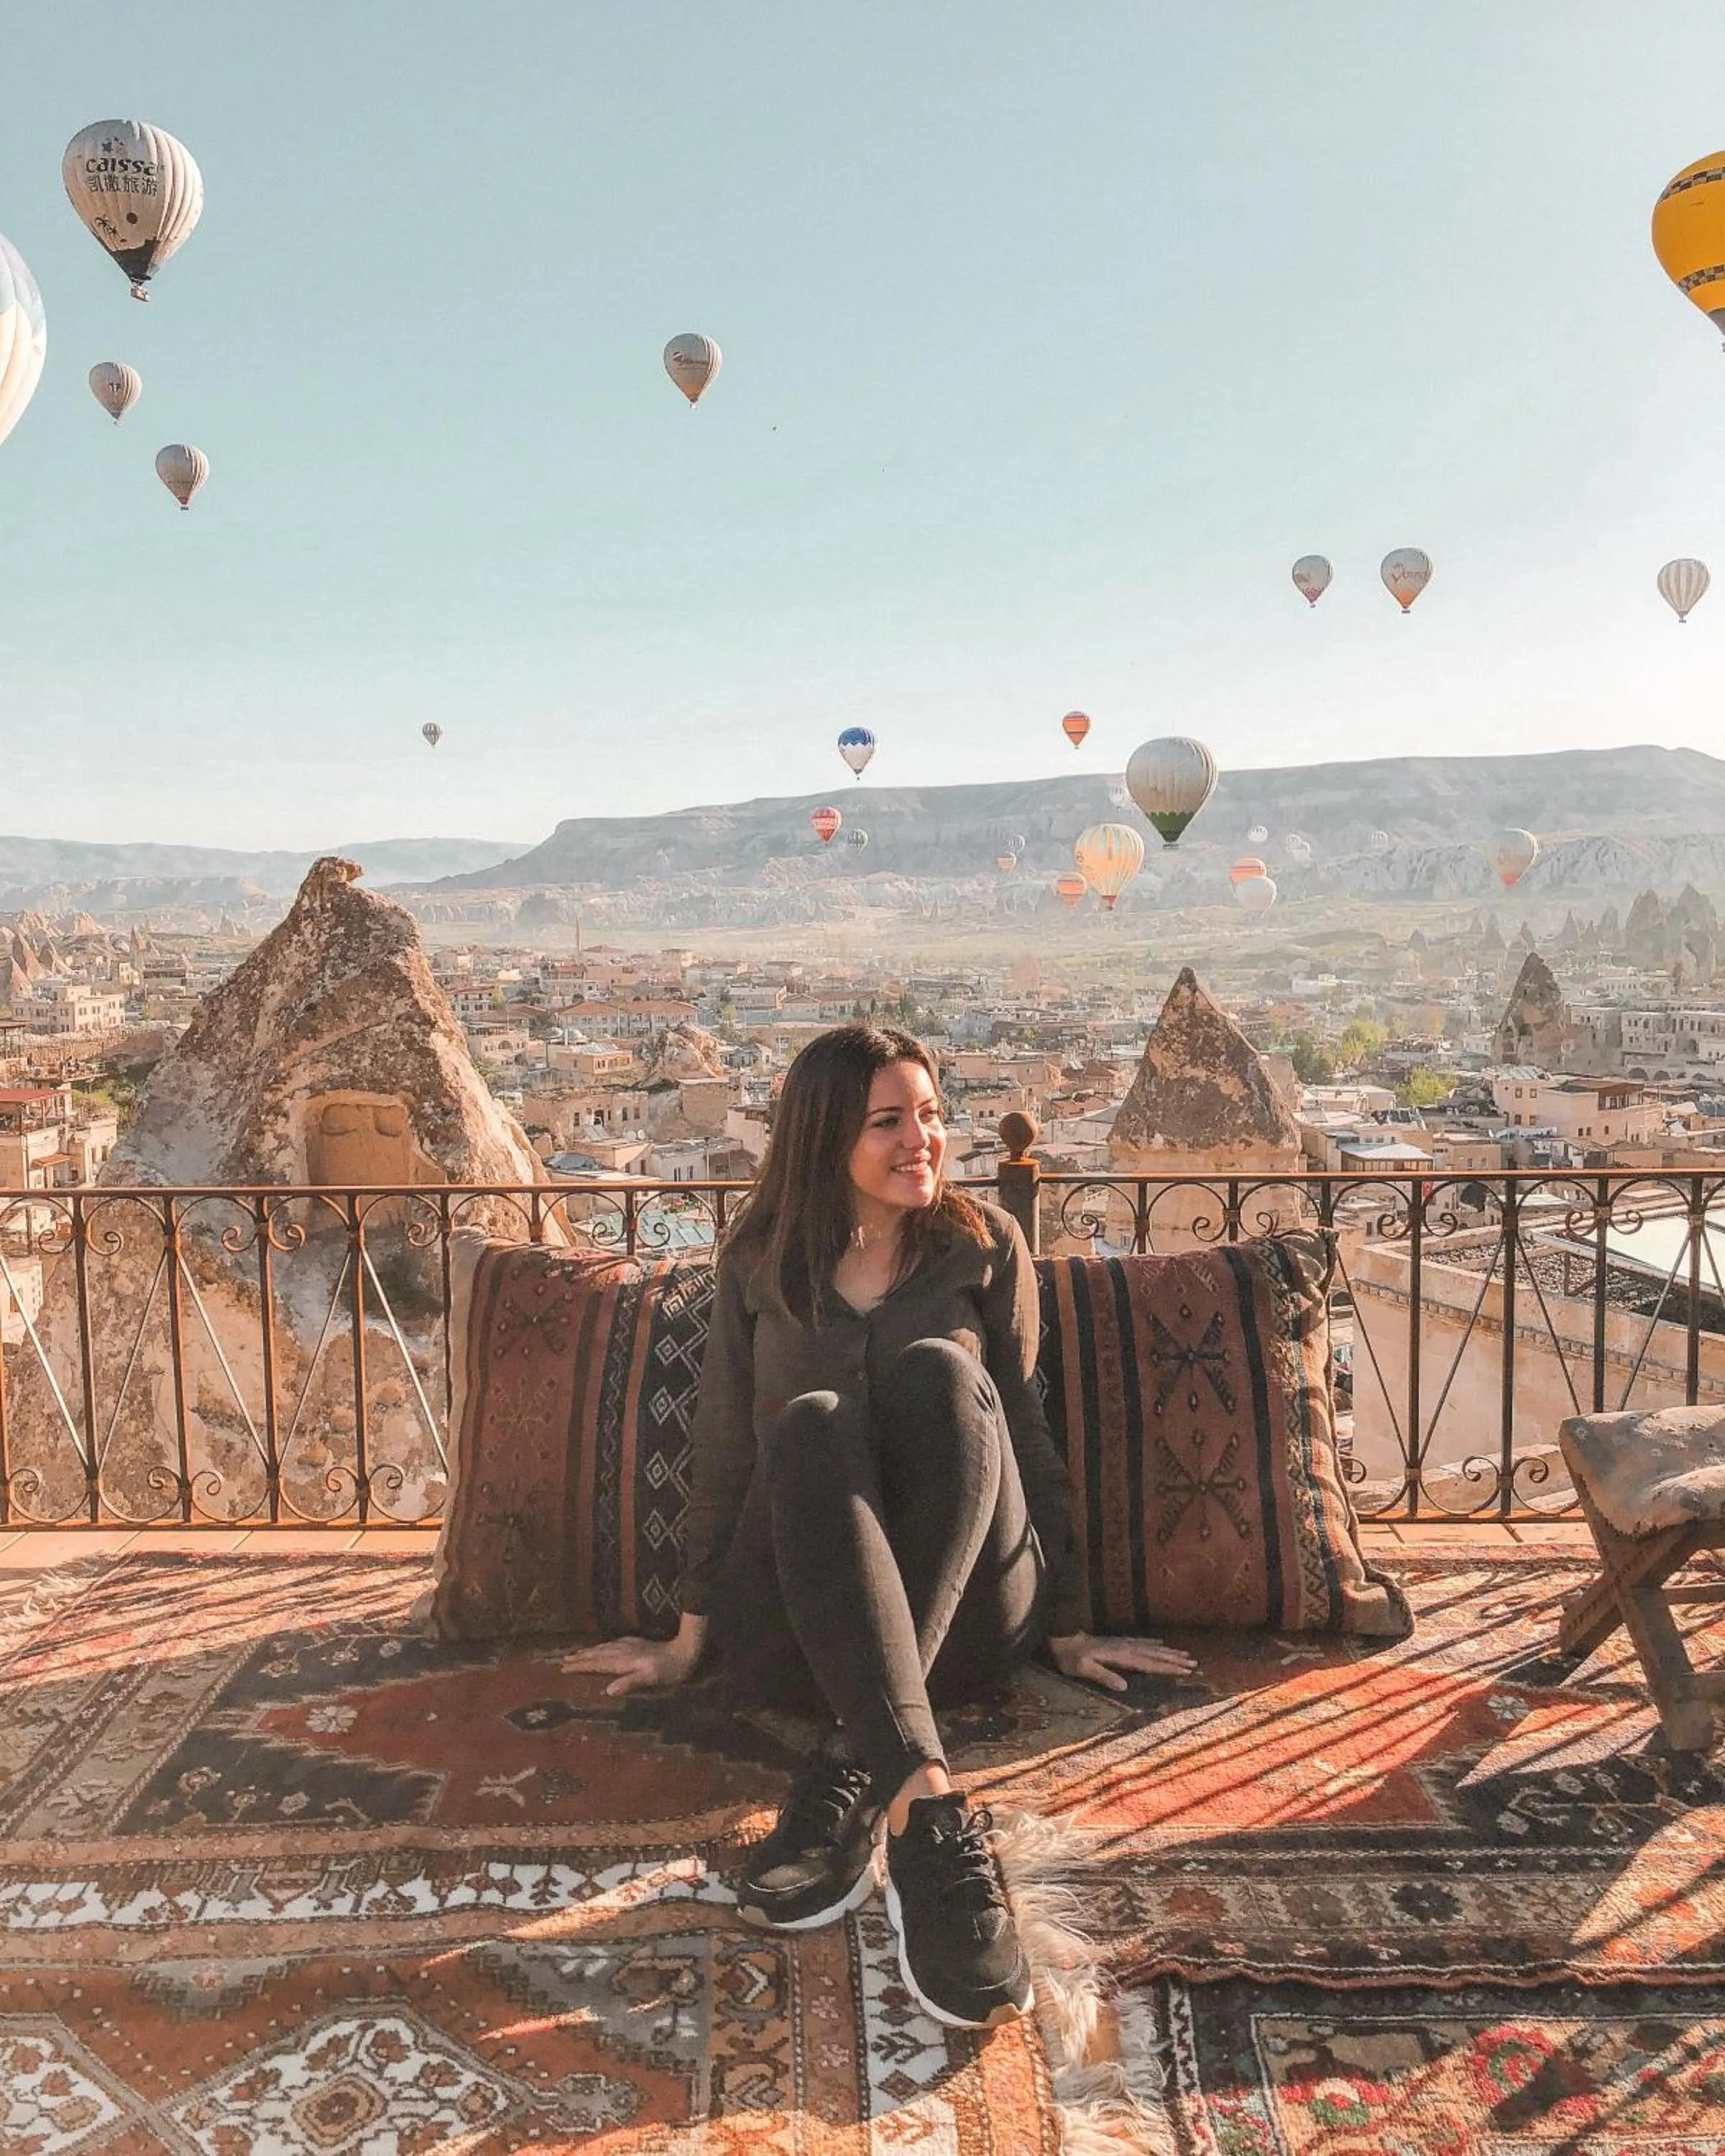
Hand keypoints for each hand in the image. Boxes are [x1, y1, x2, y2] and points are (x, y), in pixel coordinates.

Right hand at [562, 1633, 700, 1697]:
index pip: (596, 1664)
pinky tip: (602, 1646)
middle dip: (579, 1657)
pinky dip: (602, 1646)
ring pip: (603, 1648)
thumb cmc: (668, 1670)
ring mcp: (629, 1645)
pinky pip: (612, 1644)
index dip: (580, 1666)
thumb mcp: (650, 1678)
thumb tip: (607, 1690)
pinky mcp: (636, 1643)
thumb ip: (629, 1683)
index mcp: (623, 1661)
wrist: (684, 1651)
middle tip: (562, 1660)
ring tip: (576, 1653)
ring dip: (588, 1651)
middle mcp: (623, 1651)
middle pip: (596, 1654)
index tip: (563, 1668)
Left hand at [1046, 1631, 1196, 1692]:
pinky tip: (1160, 1643)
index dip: (1168, 1668)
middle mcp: (1125, 1648)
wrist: (1060, 1637)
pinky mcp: (1117, 1642)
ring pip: (1151, 1648)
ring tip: (1185, 1654)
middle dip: (1175, 1660)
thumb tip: (1124, 1687)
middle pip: (1155, 1655)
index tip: (1186, 1671)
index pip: (1149, 1664)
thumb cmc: (1070, 1657)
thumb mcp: (1083, 1669)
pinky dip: (1153, 1643)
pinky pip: (1141, 1641)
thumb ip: (1103, 1676)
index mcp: (1120, 1656)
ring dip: (1168, 1652)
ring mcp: (1122, 1643)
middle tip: (1194, 1663)